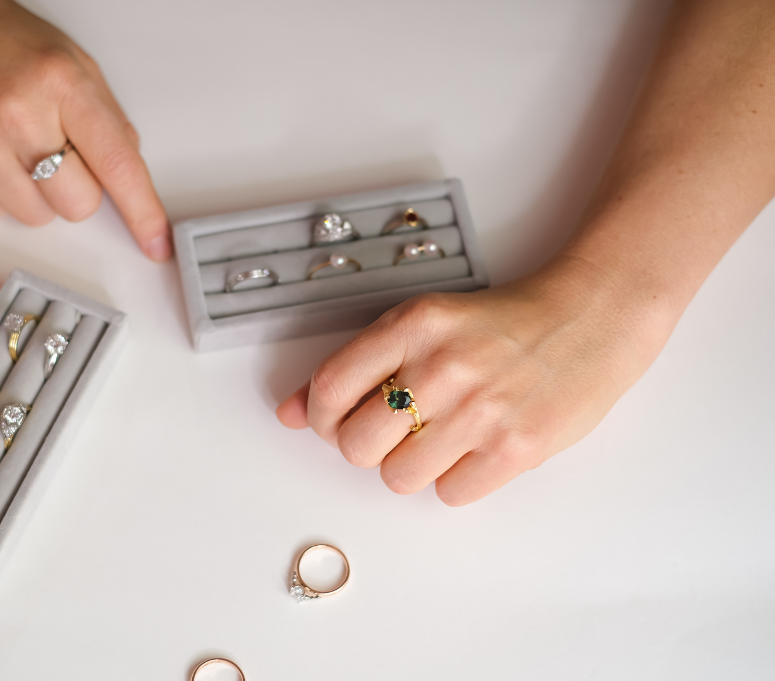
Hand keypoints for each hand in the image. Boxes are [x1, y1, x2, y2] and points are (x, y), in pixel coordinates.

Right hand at [0, 0, 169, 259]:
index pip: (117, 164)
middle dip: (76, 190)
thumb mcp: (71, 61)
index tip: (156, 242)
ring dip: (34, 194)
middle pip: (77, 205)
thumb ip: (105, 117)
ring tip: (16, 149)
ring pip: (34, 216)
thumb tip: (127, 168)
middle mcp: (18, 110)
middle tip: (57, 155)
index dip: (142, 211)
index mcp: (62, 83)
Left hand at [276, 258, 672, 504]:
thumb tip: (287, 411)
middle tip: (393, 433)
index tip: (333, 422)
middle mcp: (441, 365)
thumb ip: (356, 365)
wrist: (591, 317)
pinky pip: (449, 495)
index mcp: (412, 325)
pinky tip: (474, 451)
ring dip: (410, 469)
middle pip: (355, 446)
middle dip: (365, 449)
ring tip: (440, 440)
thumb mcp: (424, 324)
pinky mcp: (517, 447)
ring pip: (397, 479)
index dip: (319, 418)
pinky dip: (455, 481)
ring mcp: (481, 409)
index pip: (328, 389)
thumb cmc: (503, 324)